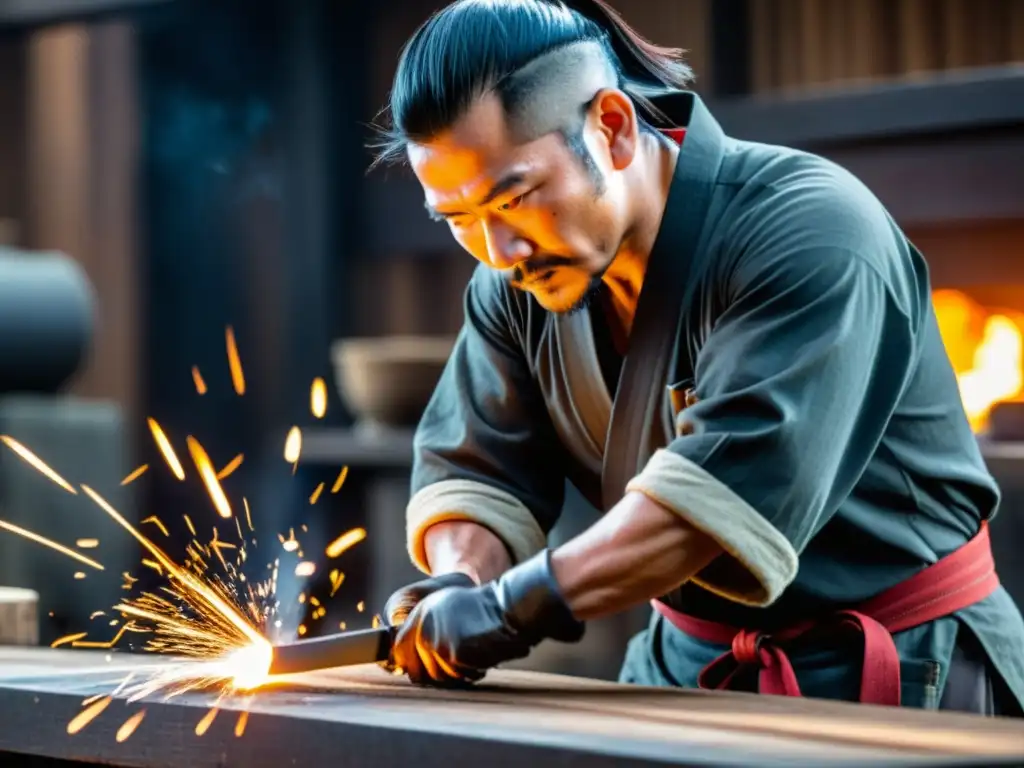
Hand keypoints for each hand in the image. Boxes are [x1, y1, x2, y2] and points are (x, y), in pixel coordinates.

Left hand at [391, 550, 584, 686]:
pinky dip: (471, 673)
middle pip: (415, 672)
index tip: (422, 671)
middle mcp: (423, 624)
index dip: (410, 665)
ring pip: (437, 679)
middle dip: (436, 675)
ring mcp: (436, 639)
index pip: (398, 651)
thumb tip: (403, 662)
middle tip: (457, 664)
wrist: (510, 606)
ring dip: (456, 674)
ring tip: (473, 654)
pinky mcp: (452, 653)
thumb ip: (426, 630)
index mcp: (421, 612)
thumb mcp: (449, 611)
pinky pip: (456, 678)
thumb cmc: (485, 613)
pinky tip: (483, 656)